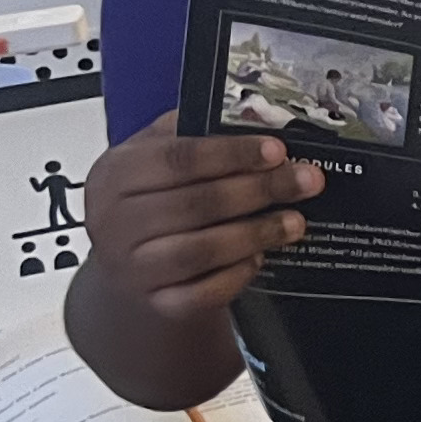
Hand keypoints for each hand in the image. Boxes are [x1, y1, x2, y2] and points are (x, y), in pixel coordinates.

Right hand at [82, 119, 321, 329]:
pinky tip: (260, 257)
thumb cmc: (149, 198)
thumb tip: (256, 118)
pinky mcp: (155, 303)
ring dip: (256, 234)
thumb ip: (197, 133)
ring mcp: (132, 268)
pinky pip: (201, 294)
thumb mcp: (156, 155)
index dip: (231, 154)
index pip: (176, 159)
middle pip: (195, 204)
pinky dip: (236, 275)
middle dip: (259, 190)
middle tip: (305, 181)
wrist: (123, 261)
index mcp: (115, 174)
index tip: (276, 150)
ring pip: (199, 251)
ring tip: (294, 221)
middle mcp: (115, 223)